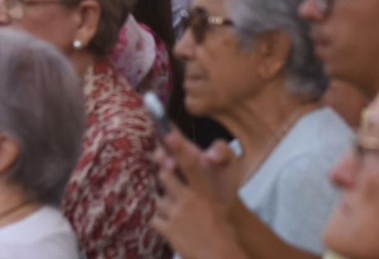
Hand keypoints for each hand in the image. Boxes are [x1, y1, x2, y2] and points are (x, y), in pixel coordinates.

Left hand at [151, 132, 241, 258]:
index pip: (191, 164)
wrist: (218, 255)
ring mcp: (176, 214)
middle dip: (164, 176)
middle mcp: (189, 200)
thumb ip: (202, 193)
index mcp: (204, 192)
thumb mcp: (218, 207)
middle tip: (168, 179)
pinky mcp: (167, 229)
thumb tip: (196, 183)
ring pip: (159, 199)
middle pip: (166, 176)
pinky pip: (154, 219)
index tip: (169, 133)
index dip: (179, 147)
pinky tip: (170, 228)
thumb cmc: (224, 232)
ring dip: (163, 205)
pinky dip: (159, 222)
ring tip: (176, 215)